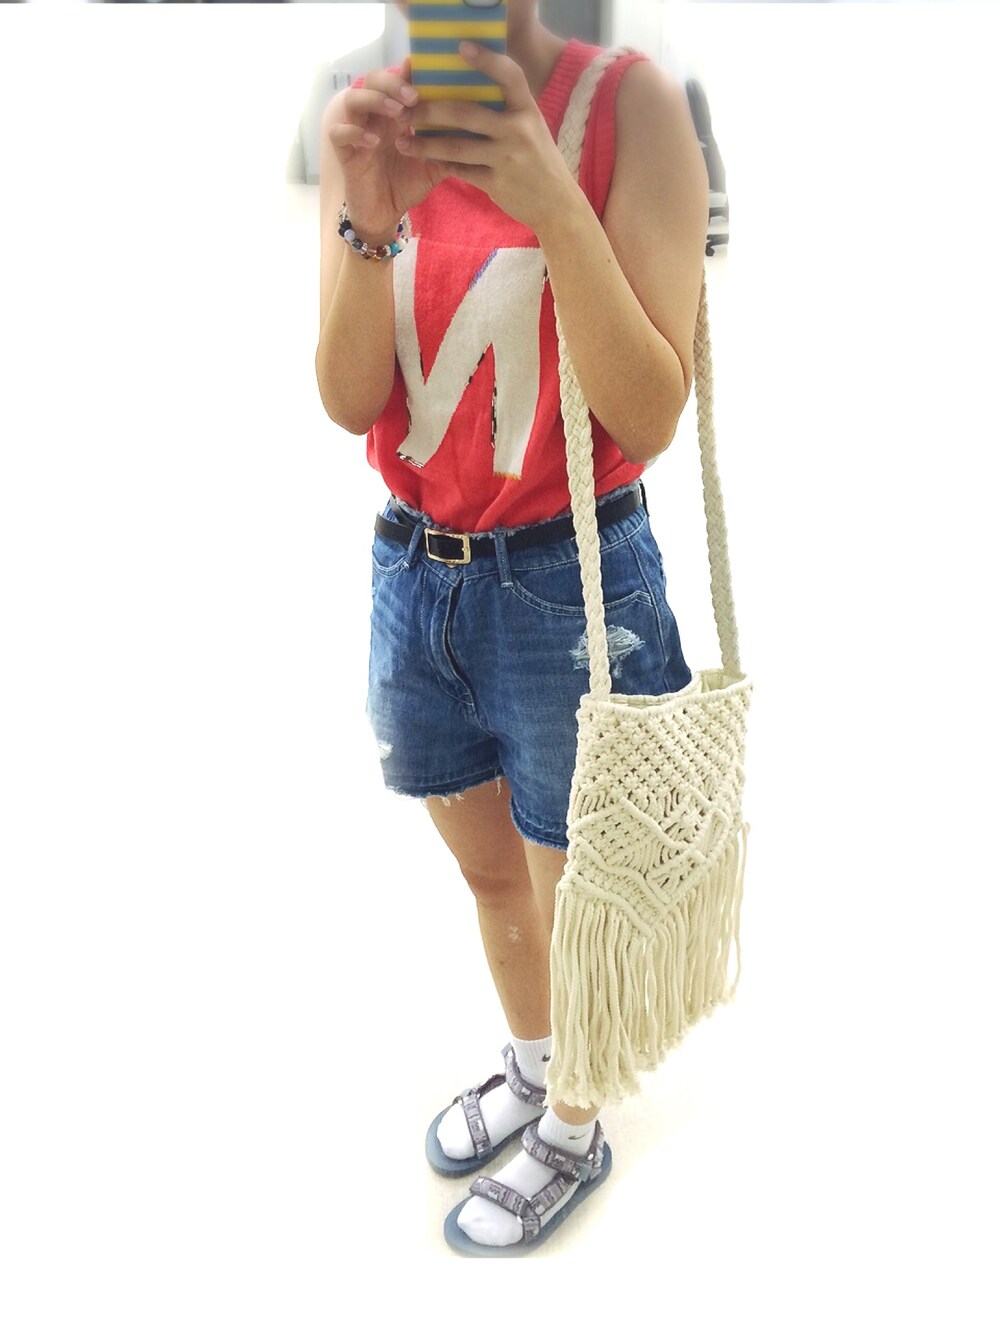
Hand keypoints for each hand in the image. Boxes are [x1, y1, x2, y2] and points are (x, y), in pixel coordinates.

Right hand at [325, 57, 451, 238]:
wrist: (385, 214)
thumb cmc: (406, 185)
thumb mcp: (433, 166)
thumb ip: (448, 148)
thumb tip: (478, 134)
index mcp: (395, 113)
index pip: (397, 80)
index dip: (408, 73)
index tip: (428, 75)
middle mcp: (374, 116)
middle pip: (373, 80)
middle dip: (393, 83)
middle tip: (414, 96)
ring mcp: (356, 131)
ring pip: (353, 98)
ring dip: (375, 101)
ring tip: (397, 112)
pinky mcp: (344, 152)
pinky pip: (339, 132)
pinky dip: (354, 132)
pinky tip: (372, 141)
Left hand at [394, 43, 580, 233]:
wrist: (557, 204)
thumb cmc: (538, 160)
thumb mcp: (531, 128)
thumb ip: (507, 111)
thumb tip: (468, 90)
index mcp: (527, 111)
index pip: (509, 76)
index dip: (486, 60)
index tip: (461, 47)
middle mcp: (518, 131)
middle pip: (466, 114)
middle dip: (430, 111)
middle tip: (405, 108)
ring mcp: (506, 159)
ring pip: (456, 147)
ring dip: (425, 144)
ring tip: (402, 141)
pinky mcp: (496, 184)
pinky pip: (461, 170)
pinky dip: (441, 164)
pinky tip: (426, 159)